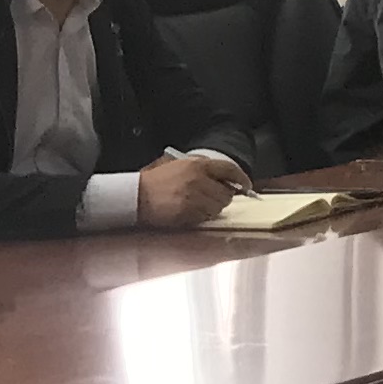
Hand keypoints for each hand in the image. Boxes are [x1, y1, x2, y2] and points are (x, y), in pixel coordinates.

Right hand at [136, 152, 251, 225]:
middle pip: (227, 192)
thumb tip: (227, 180)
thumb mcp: (180, 166)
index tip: (246, 185)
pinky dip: (203, 217)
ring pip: (218, 207)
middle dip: (223, 196)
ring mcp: (193, 197)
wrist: (136, 196)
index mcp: (196, 165)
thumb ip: (203, 171)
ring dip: (213, 208)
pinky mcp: (187, 212)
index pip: (229, 169)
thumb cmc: (156, 183)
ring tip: (197, 205)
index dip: (241, 178)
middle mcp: (198, 180)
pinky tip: (191, 212)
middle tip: (212, 198)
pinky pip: (206, 218)